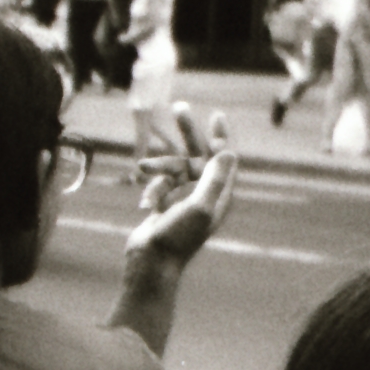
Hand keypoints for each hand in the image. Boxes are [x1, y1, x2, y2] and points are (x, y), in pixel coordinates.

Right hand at [128, 105, 236, 262]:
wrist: (151, 263)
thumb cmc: (178, 237)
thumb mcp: (200, 206)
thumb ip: (214, 178)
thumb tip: (229, 151)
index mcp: (218, 195)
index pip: (223, 158)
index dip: (221, 136)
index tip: (217, 115)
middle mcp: (203, 194)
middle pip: (198, 155)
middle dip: (189, 132)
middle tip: (179, 107)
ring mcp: (183, 199)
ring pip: (173, 169)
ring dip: (158, 167)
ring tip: (141, 166)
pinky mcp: (165, 204)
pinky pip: (159, 184)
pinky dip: (151, 189)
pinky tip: (144, 204)